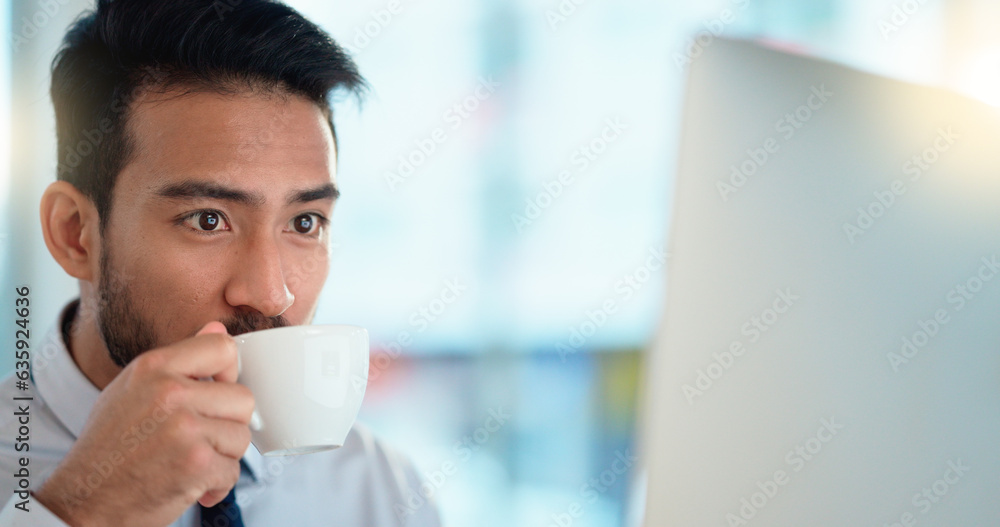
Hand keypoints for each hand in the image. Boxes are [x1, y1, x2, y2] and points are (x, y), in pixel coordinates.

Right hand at [35, 322, 254, 526]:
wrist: (84, 500)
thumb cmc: (110, 445)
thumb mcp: (133, 388)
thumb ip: (179, 360)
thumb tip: (218, 327)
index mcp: (154, 367)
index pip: (223, 347)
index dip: (229, 372)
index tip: (216, 392)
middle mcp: (169, 393)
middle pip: (243, 398)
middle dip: (228, 425)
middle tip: (200, 439)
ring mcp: (184, 428)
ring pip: (241, 437)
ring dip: (222, 457)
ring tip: (190, 462)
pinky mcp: (196, 464)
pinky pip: (233, 471)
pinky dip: (216, 485)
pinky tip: (189, 484)